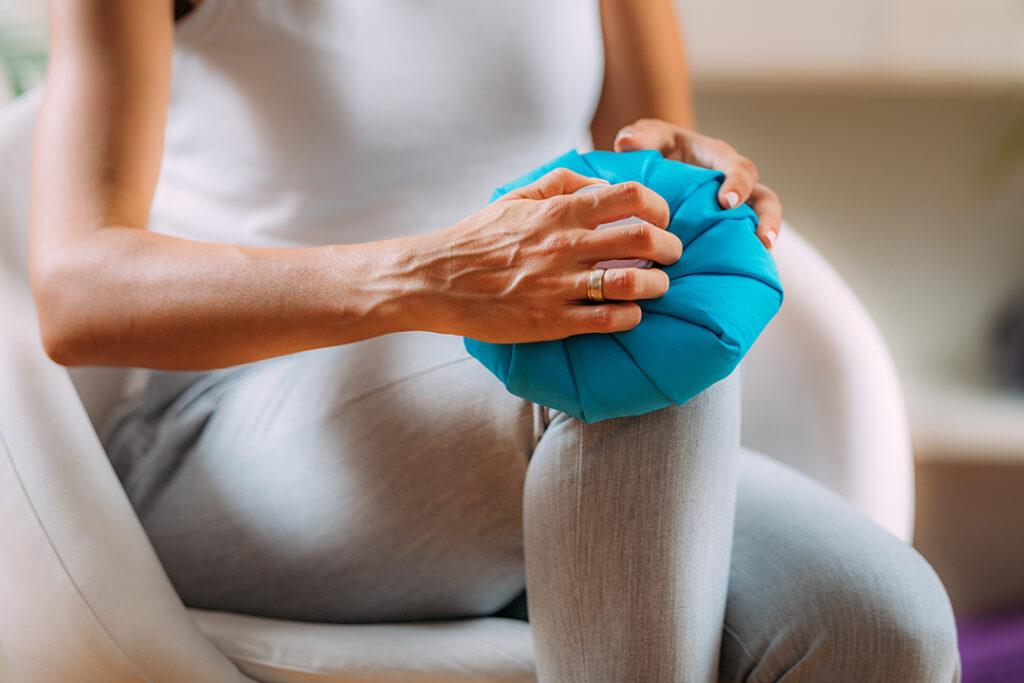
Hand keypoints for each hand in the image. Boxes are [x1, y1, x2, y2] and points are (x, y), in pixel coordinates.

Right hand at [414, 168, 683, 343]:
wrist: (435, 280)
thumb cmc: (477, 238)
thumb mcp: (514, 197)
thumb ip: (559, 182)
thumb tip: (600, 179)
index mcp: (558, 211)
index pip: (629, 196)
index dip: (658, 207)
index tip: (661, 220)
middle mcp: (564, 244)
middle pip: (642, 238)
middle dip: (669, 247)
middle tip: (670, 256)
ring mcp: (559, 284)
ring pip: (632, 282)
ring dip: (656, 285)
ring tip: (657, 287)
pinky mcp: (551, 320)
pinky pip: (608, 319)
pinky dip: (631, 316)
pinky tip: (631, 314)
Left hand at [613, 118, 781, 249]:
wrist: (655, 162)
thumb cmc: (655, 145)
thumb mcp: (649, 137)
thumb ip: (642, 137)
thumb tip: (626, 142)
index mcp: (716, 157)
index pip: (737, 167)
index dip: (736, 183)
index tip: (726, 202)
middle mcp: (732, 182)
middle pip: (763, 197)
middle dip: (766, 216)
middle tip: (761, 238)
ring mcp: (733, 205)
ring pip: (761, 219)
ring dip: (766, 237)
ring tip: (763, 257)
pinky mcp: (724, 225)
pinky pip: (741, 239)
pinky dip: (744, 253)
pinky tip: (736, 274)